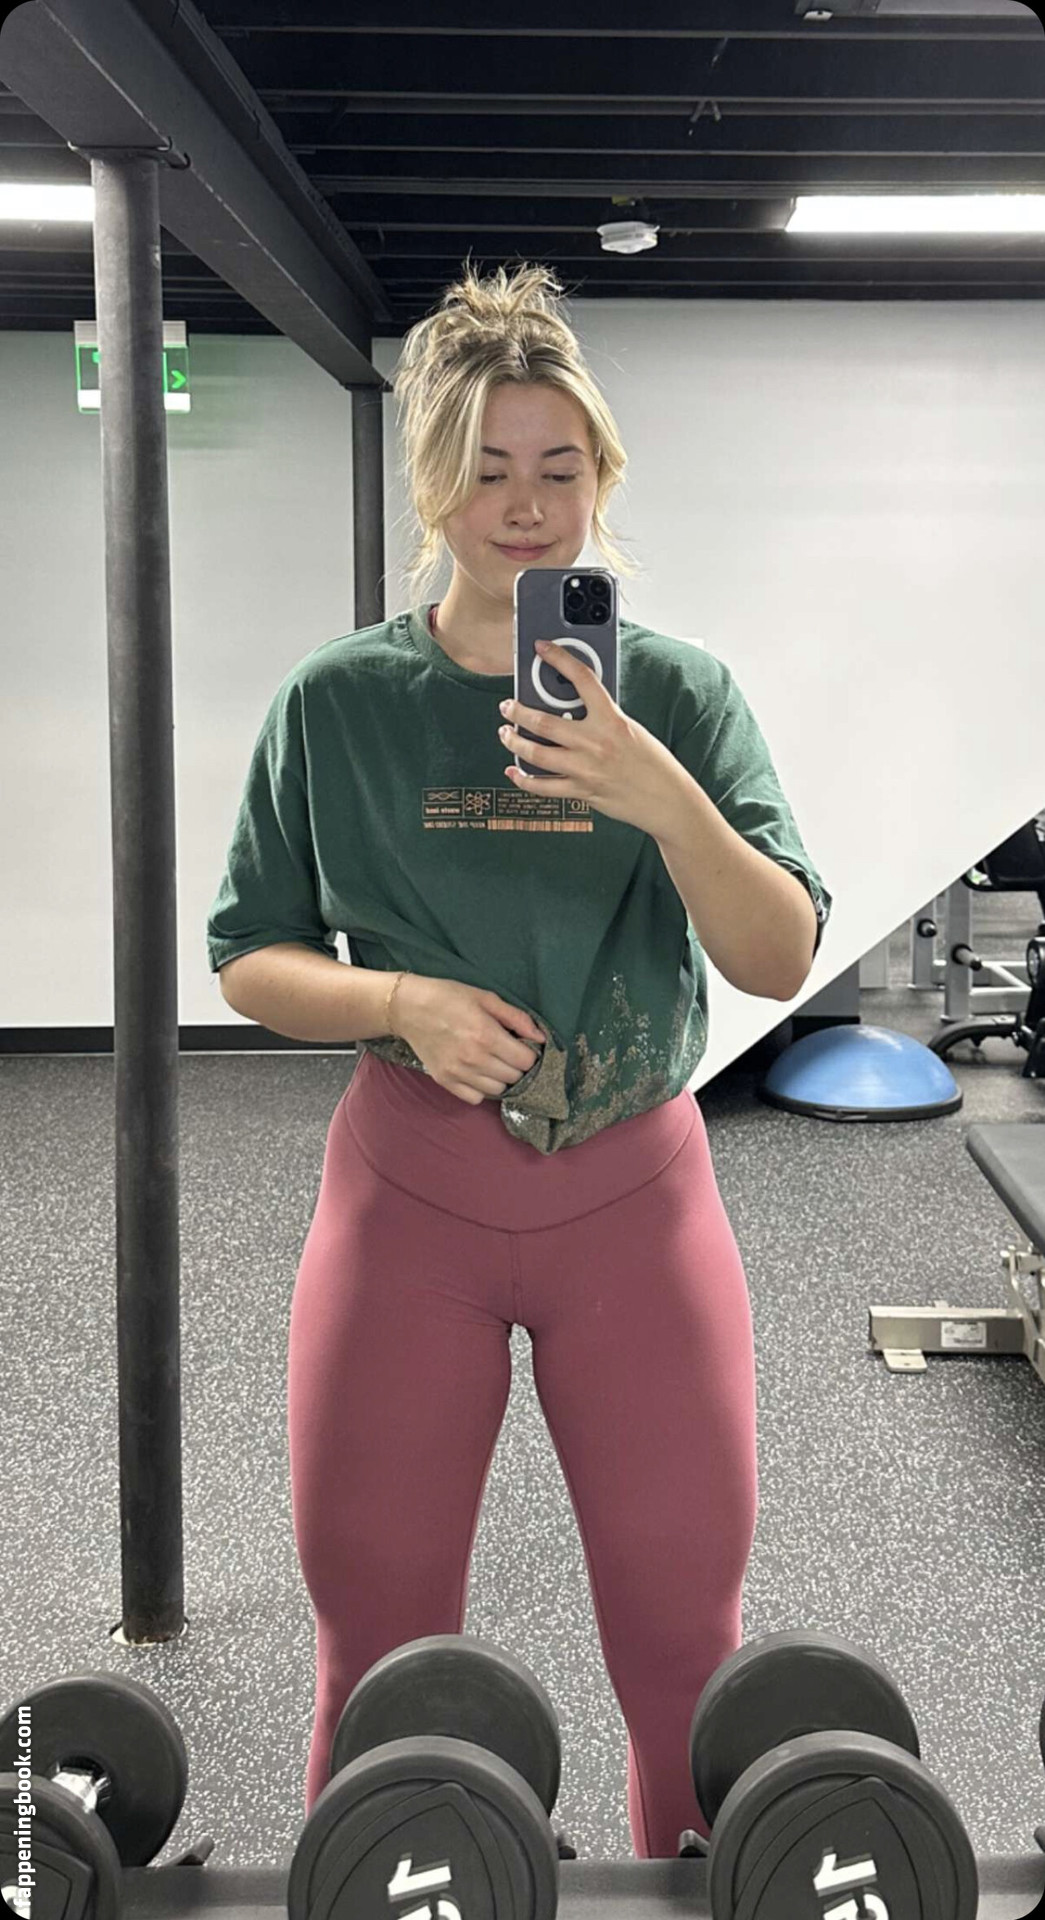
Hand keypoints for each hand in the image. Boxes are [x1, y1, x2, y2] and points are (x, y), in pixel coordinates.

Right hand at [394, 975, 547, 1105]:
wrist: (409, 1008)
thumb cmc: (449, 997)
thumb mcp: (486, 998)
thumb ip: (517, 1018)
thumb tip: (541, 1037)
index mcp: (487, 1035)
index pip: (526, 1061)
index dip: (529, 1053)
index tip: (522, 1045)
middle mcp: (474, 1058)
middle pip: (514, 1077)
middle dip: (517, 1066)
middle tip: (507, 1052)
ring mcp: (458, 1073)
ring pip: (497, 1090)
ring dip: (501, 1078)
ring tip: (493, 1061)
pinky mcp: (445, 1081)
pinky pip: (475, 1098)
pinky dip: (482, 1089)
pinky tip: (478, 1072)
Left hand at [498, 638, 684, 838]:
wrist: (668, 799)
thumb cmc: (654, 764)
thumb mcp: (631, 729)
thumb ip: (603, 718)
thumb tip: (574, 710)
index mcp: (612, 720)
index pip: (582, 679)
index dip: (559, 658)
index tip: (542, 648)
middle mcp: (595, 743)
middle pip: (543, 721)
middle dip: (517, 711)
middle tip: (507, 706)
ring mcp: (586, 769)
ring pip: (535, 754)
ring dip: (514, 742)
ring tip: (506, 734)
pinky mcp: (582, 792)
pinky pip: (544, 787)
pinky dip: (524, 780)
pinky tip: (514, 772)